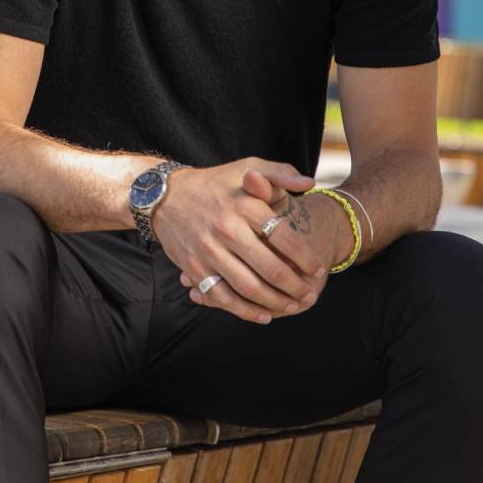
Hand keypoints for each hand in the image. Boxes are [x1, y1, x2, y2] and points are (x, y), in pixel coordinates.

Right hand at [177, 173, 351, 320]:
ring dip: (275, 303)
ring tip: (292, 305)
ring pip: (250, 288)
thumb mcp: (247, 166)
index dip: (305, 258)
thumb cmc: (215, 183)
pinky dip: (245, 311)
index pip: (285, 238)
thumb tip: (309, 183)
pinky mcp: (195, 268)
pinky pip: (224, 297)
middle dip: (295, 286)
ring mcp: (209, 251)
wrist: (165, 196)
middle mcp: (228, 229)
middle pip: (271, 268)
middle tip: (309, 293)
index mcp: (245, 206)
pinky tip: (263, 315)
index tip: (317, 269)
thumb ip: (281, 173)